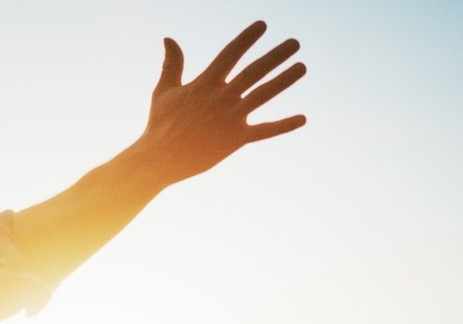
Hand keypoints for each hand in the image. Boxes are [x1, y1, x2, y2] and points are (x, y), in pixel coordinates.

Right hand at [137, 20, 306, 186]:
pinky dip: (283, 126)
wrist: (160, 159)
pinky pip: (264, 131)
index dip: (246, 39)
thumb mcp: (163, 91)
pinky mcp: (235, 140)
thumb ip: (172, 64)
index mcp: (204, 84)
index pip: (230, 55)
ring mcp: (230, 119)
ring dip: (284, 80)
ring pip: (264, 95)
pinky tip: (302, 119)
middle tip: (295, 43)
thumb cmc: (160, 124)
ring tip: (302, 67)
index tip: (262, 25)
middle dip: (276, 56)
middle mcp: (221, 98)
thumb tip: (168, 38)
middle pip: (255, 72)